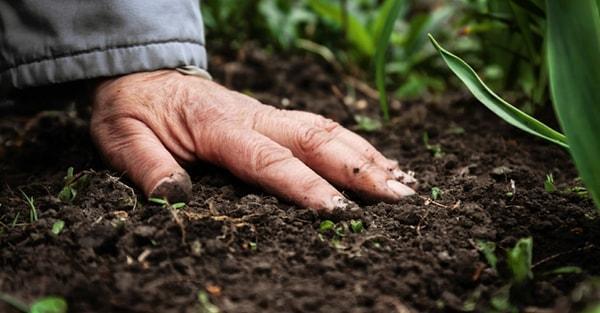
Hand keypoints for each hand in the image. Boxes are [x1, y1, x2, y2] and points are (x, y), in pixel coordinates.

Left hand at [90, 70, 415, 210]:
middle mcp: (253, 116)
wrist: (144, 76)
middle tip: (400, 198)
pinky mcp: (273, 117)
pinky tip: (377, 162)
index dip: (305, 186)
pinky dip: (355, 144)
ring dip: (367, 155)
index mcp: (217, 126)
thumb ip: (148, 167)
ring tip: (403, 182)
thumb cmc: (134, 111)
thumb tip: (175, 197)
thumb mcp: (123, 139)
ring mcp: (267, 114)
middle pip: (315, 139)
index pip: (268, 159)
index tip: (339, 212)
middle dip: (359, 169)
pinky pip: (321, 127)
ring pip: (326, 129)